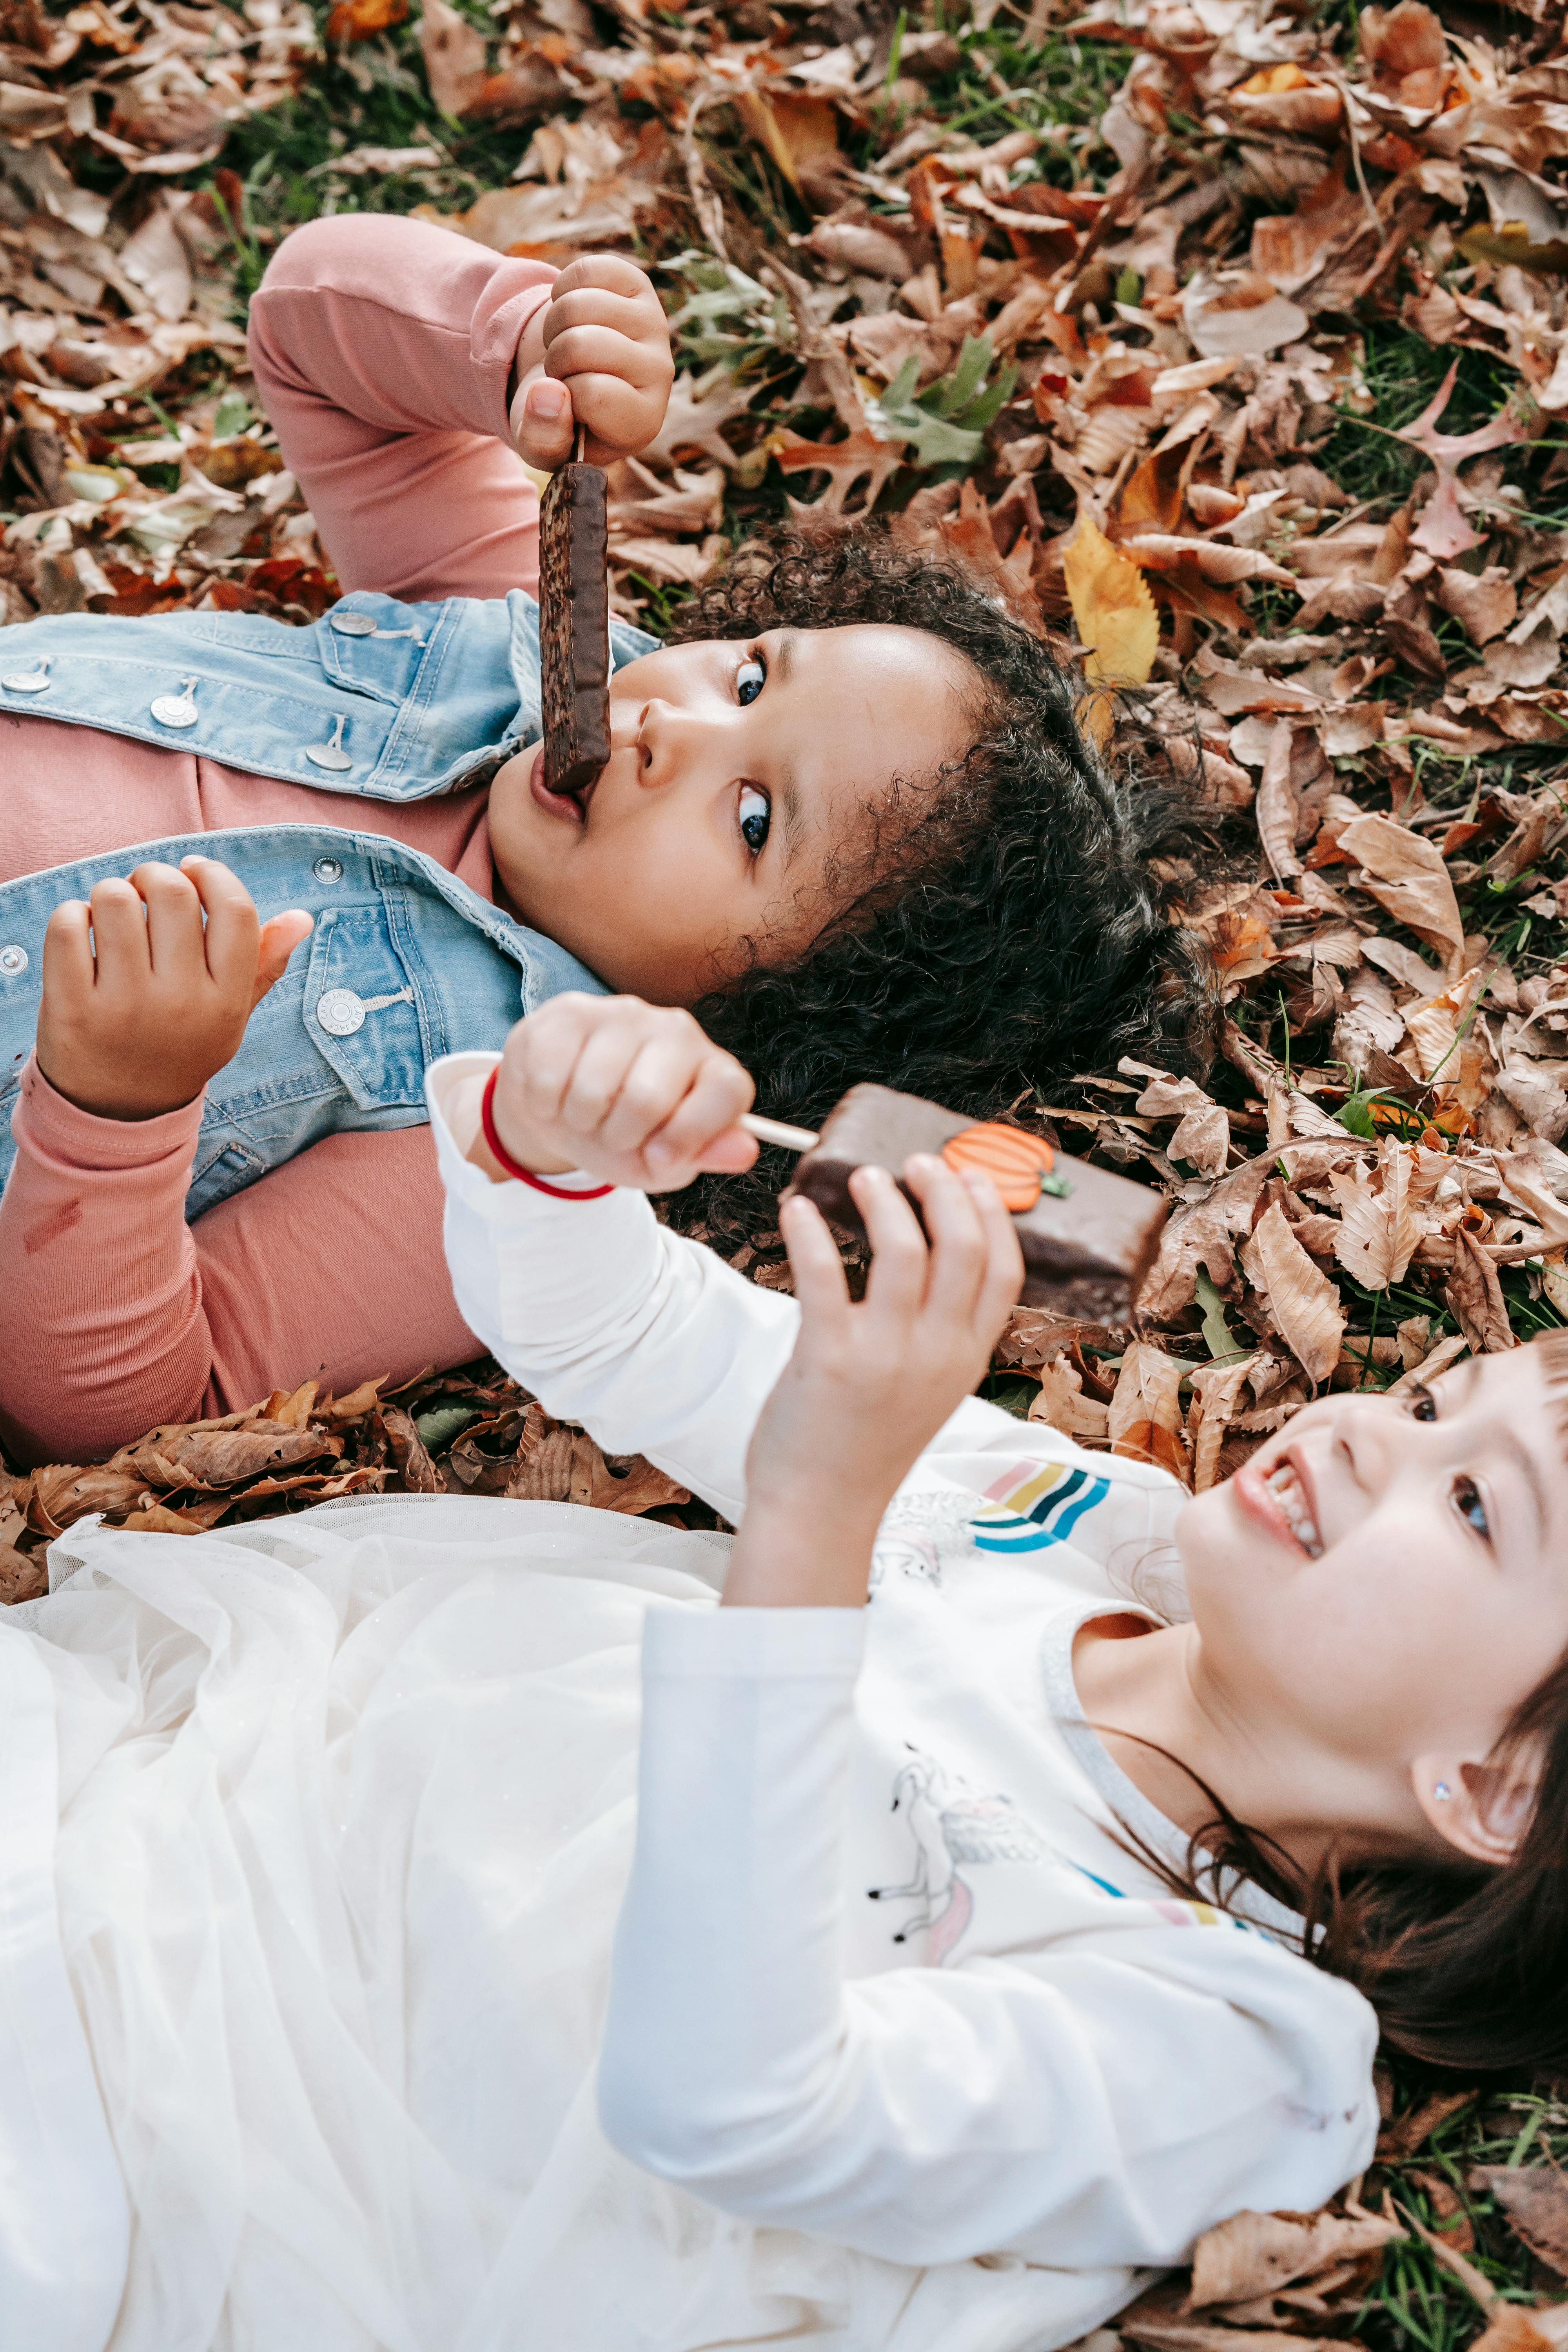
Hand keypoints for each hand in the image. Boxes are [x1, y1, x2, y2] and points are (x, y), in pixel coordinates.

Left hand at [35, 857, 312, 1119]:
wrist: (119, 1112)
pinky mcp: (71, 1007)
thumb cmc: (178, 1047)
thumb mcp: (229, 1016)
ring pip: (115, 898)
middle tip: (144, 890)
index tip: (192, 870)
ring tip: (112, 917)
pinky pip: (67, 924)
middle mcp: (181, 1004)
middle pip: (172, 891)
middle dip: (154, 876)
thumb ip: (263, 965)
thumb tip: (301, 917)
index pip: (235, 909)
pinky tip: (81, 936)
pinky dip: (71, 916)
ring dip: (110, 894)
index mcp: (226, 1001)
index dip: (213, 874)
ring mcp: (125, 1007)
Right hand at [472, 993, 758, 1189]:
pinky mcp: (570, 1011)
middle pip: (647, 1099)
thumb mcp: (664, 1162)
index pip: (727, 1091)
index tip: (660, 1158)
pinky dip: (545, 1104)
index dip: (691, 1135)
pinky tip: (555, 1095)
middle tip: (613, 1133)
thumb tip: (745, 1151)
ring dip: (580, 1121)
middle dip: (620, 1136)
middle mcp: (676, 1029)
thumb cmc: (623, 1136)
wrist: (558, 1109)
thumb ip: (704, 1154)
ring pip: (593, 1090)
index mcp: (713, 1067)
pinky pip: (550, 1076)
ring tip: (584, 1113)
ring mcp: (623, 1013)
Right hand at [510, 255, 674, 471]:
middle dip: (555, 358)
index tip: (566, 404)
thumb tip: (548, 392)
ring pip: (580, 305)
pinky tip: (573, 315)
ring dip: (555, 325)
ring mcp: (653, 323)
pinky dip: (562, 290)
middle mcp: (660, 373)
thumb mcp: (543, 442)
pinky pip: (586, 270)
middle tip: (563, 372)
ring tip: (566, 344)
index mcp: (641, 421)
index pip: (595, 395)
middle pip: (583, 344)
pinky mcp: (639, 285)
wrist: (570, 375)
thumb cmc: (559, 417)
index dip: (563, 397)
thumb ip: (542, 438)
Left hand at [722, 1157, 1024, 1607]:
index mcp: (967, 1358)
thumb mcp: (930, 1389)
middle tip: (915, 1165)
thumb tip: (941, 1262)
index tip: (971, 1176)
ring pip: (904, 1249)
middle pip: (962, 1246)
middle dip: (942, 1190)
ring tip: (863, 1178)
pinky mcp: (829, 1358)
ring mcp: (886, 1356)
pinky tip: (797, 1210)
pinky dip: (810, 1232)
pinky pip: (825, 1275)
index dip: (992, 1213)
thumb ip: (942, 1334)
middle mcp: (937, 1353)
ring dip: (883, 1200)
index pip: (1004, 1270)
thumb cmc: (866, 1442)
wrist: (822, 1507)